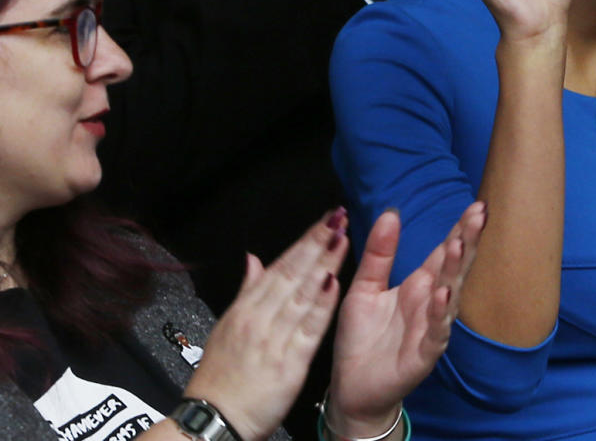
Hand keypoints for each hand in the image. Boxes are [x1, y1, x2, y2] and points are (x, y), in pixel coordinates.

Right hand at [183, 208, 350, 440]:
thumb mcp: (228, 329)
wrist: (212, 423)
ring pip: (302, 294)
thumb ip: (247, 293)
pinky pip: (308, 329)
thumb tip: (254, 259)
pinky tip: (335, 284)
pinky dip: (321, 305)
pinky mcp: (287, 363)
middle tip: (338, 217)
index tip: (325, 220)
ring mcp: (273, 339)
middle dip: (317, 243)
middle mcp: (259, 318)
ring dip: (324, 264)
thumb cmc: (221, 378)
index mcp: (246, 309)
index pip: (279, 267)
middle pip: (292, 273)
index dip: (305, 241)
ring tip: (342, 238)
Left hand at [325, 203, 485, 437]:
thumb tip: (391, 213)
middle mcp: (431, 303)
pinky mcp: (424, 354)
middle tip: (480, 214)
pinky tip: (444, 294)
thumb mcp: (364, 287)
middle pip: (454, 267)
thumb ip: (379, 253)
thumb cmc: (361, 338)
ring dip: (455, 271)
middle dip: (467, 241)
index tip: (476, 205)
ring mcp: (431, 328)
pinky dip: (441, 314)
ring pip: (450, 294)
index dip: (460, 229)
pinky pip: (436, 332)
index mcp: (419, 285)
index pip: (443, 251)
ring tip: (459, 245)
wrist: (352, 388)